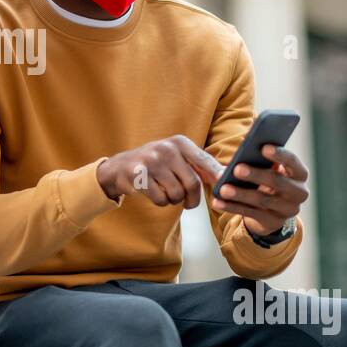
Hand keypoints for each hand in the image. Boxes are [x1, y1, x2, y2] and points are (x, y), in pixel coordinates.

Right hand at [96, 134, 223, 207]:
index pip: (204, 161)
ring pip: (177, 194)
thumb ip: (199, 165)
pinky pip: (161, 199)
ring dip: (174, 200)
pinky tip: (154, 193)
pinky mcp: (138, 175)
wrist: (120, 166)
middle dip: (192, 199)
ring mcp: (152, 161)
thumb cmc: (155, 164)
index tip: (226, 186)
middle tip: (188, 204)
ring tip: (166, 193)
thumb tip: (225, 176)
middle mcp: (167, 148)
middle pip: (192, 183)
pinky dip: (161, 202)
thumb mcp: (176, 157)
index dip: (217, 176)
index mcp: (180, 142)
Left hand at [211, 144, 309, 236]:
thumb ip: (262, 157)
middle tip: (237, 169)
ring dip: (241, 194)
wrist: (274, 211)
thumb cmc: (269, 180)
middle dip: (256, 175)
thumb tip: (244, 142)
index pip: (292, 162)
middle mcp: (299, 193)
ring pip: (262, 200)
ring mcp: (287, 210)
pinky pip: (250, 214)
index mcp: (300, 174)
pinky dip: (232, 207)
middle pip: (277, 182)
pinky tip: (218, 202)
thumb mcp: (271, 169)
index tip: (263, 147)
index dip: (279, 155)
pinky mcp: (272, 222)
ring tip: (223, 189)